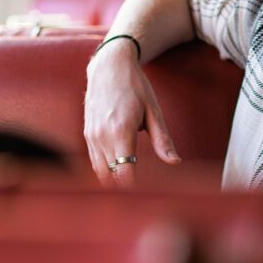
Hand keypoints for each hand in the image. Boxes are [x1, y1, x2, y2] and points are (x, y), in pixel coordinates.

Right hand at [83, 40, 180, 185]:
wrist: (108, 66)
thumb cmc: (135, 86)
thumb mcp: (154, 111)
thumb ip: (163, 139)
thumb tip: (175, 162)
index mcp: (121, 130)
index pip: (124, 171)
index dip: (134, 187)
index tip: (148, 194)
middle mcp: (102, 136)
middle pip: (110, 176)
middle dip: (125, 187)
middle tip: (143, 195)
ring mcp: (91, 135)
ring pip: (99, 171)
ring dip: (113, 181)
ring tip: (132, 188)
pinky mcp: (87, 134)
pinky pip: (93, 161)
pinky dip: (105, 170)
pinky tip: (119, 171)